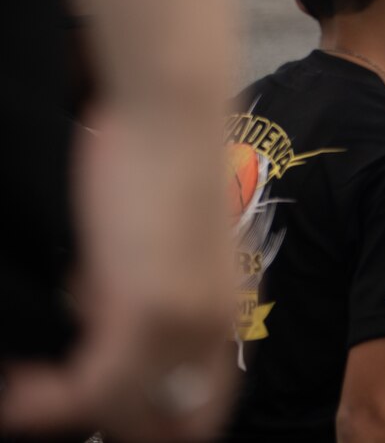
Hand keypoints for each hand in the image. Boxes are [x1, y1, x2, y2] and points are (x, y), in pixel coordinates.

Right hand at [0, 117, 235, 441]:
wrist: (174, 113)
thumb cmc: (157, 162)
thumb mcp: (148, 245)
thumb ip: (133, 293)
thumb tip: (93, 322)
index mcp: (225, 310)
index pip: (207, 406)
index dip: (159, 426)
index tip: (103, 422)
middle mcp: (215, 326)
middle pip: (175, 425)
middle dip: (115, 431)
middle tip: (52, 413)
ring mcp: (186, 323)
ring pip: (125, 414)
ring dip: (65, 417)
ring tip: (21, 400)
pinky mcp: (148, 312)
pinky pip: (96, 389)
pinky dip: (49, 402)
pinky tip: (16, 391)